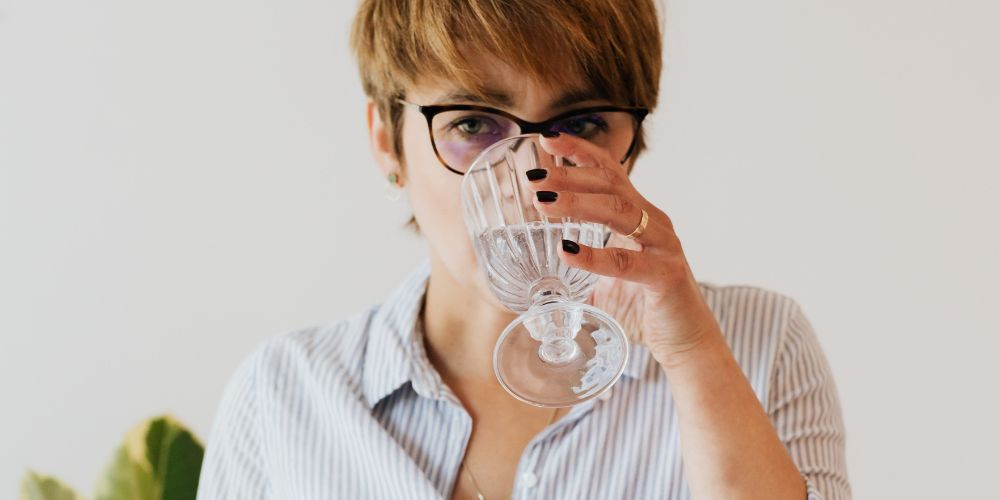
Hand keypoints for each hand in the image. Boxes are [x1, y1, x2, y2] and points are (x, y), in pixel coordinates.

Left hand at [529, 133, 721, 363]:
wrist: (687, 341)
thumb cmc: (646, 306)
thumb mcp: (607, 277)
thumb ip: (581, 265)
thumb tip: (536, 268)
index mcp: (640, 215)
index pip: (611, 170)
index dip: (581, 150)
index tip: (548, 138)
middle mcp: (653, 222)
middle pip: (610, 183)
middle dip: (570, 175)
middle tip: (534, 177)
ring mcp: (663, 246)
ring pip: (619, 211)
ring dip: (578, 203)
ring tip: (544, 204)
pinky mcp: (665, 276)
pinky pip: (628, 261)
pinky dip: (595, 256)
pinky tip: (567, 253)